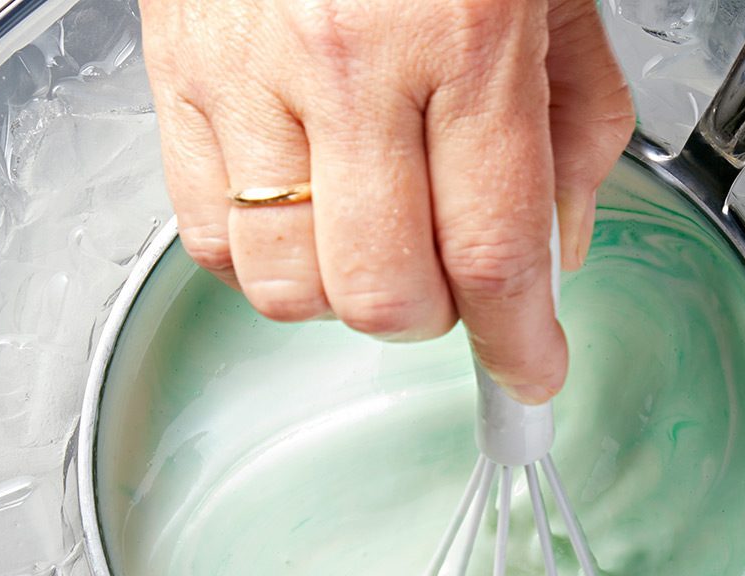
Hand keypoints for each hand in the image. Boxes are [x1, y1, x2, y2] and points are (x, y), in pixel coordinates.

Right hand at [139, 0, 633, 402]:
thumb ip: (573, 123)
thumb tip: (560, 249)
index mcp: (463, 33)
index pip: (493, 248)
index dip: (520, 340)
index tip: (532, 373)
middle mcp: (347, 60)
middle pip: (383, 292)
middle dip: (435, 317)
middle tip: (454, 282)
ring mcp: (245, 72)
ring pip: (287, 285)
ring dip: (343, 293)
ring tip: (372, 234)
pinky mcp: (172, 72)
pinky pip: (205, 236)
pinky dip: (259, 257)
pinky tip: (300, 209)